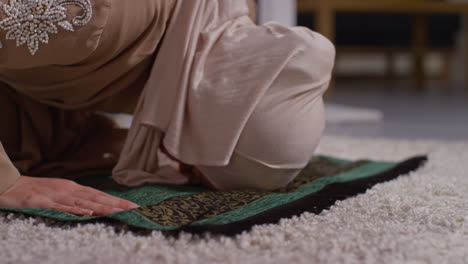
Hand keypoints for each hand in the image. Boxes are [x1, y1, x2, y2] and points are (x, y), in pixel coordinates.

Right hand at [0, 176, 138, 215]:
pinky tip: (87, 212)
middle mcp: (69, 190)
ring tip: (117, 211)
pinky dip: (75, 209)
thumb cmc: (38, 190)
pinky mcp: (43, 201)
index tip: (133, 206)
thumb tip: (97, 206)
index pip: (100, 195)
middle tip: (133, 208)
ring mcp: (57, 195)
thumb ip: (78, 199)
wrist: (11, 186)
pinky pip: (61, 206)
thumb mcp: (61, 193)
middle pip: (96, 197)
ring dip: (101, 207)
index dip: (117, 200)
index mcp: (74, 188)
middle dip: (116, 203)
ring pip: (83, 202)